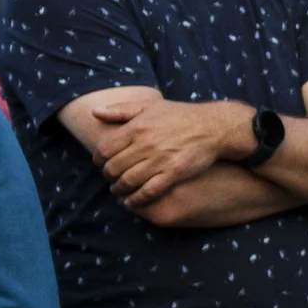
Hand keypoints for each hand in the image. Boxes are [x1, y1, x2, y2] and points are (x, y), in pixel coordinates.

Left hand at [86, 90, 258, 209]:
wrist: (212, 126)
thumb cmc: (180, 115)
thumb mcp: (149, 106)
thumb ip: (120, 110)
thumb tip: (94, 112)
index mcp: (136, 127)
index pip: (105, 149)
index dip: (98, 160)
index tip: (101, 164)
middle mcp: (145, 144)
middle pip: (114, 168)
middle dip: (108, 176)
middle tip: (111, 178)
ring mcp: (159, 160)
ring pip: (128, 181)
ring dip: (119, 189)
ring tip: (119, 190)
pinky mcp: (173, 173)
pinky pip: (148, 191)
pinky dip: (136, 199)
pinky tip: (132, 202)